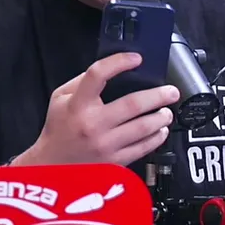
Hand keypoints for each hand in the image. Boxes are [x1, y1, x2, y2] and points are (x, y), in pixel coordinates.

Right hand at [19, 52, 180, 166]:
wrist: (53, 165)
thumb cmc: (59, 129)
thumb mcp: (60, 98)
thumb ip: (82, 81)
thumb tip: (111, 68)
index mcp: (77, 105)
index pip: (98, 76)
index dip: (119, 63)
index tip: (136, 59)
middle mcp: (92, 124)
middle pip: (132, 105)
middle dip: (158, 96)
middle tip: (171, 92)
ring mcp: (105, 145)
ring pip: (142, 128)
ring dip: (161, 117)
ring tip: (166, 111)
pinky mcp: (114, 161)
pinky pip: (142, 148)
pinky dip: (156, 138)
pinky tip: (161, 131)